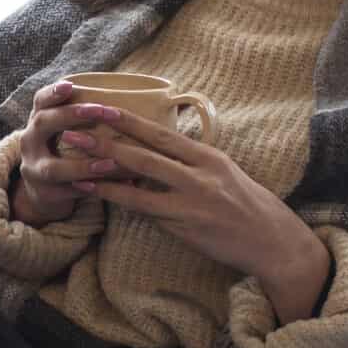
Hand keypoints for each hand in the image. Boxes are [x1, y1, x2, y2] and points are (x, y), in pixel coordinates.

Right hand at [10, 81, 119, 225]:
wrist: (44, 191)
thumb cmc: (66, 152)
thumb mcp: (65, 132)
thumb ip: (84, 117)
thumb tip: (132, 99)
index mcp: (38, 122)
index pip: (40, 101)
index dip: (53, 92)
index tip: (70, 85)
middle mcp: (30, 142)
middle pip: (43, 124)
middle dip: (71, 116)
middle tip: (101, 110)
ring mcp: (34, 170)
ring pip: (53, 167)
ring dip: (83, 165)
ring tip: (111, 162)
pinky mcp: (45, 193)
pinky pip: (68, 192)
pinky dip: (90, 189)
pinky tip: (109, 187)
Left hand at [75, 108, 331, 318]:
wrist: (272, 242)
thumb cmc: (246, 206)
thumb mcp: (223, 173)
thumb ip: (191, 162)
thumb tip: (157, 149)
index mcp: (208, 156)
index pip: (162, 132)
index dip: (130, 119)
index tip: (103, 106)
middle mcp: (199, 174)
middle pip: (146, 151)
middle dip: (107, 139)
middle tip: (74, 127)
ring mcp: (192, 200)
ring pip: (140, 180)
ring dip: (104, 169)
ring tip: (75, 160)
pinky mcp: (185, 226)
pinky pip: (144, 209)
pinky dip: (119, 198)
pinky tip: (96, 190)